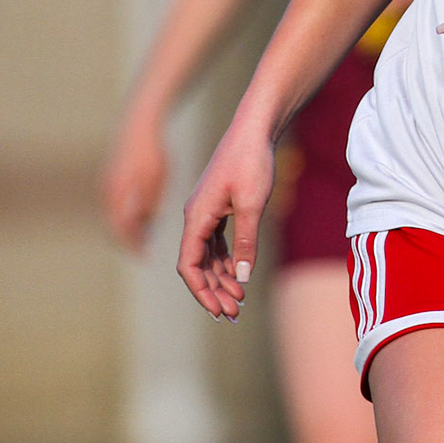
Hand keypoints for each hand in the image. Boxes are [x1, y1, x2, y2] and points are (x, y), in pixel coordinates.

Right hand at [101, 111, 167, 252]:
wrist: (139, 120)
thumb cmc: (151, 150)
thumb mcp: (155, 181)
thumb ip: (148, 205)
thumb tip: (144, 227)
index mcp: (115, 195)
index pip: (121, 230)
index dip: (133, 245)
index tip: (145, 256)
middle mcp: (107, 191)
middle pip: (114, 224)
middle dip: (128, 239)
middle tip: (143, 250)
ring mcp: (107, 182)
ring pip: (115, 213)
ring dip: (127, 226)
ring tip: (144, 234)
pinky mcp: (111, 175)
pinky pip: (116, 202)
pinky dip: (126, 212)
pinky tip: (143, 212)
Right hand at [176, 116, 275, 320]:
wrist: (255, 129)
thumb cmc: (252, 161)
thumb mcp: (252, 204)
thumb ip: (246, 242)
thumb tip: (242, 277)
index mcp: (196, 216)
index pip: (189, 265)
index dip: (202, 291)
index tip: (218, 310)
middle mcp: (195, 216)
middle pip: (197, 264)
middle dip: (213, 291)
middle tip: (234, 313)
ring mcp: (206, 212)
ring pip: (206, 255)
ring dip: (220, 278)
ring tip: (239, 299)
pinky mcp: (218, 207)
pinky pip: (216, 243)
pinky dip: (226, 261)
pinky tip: (239, 274)